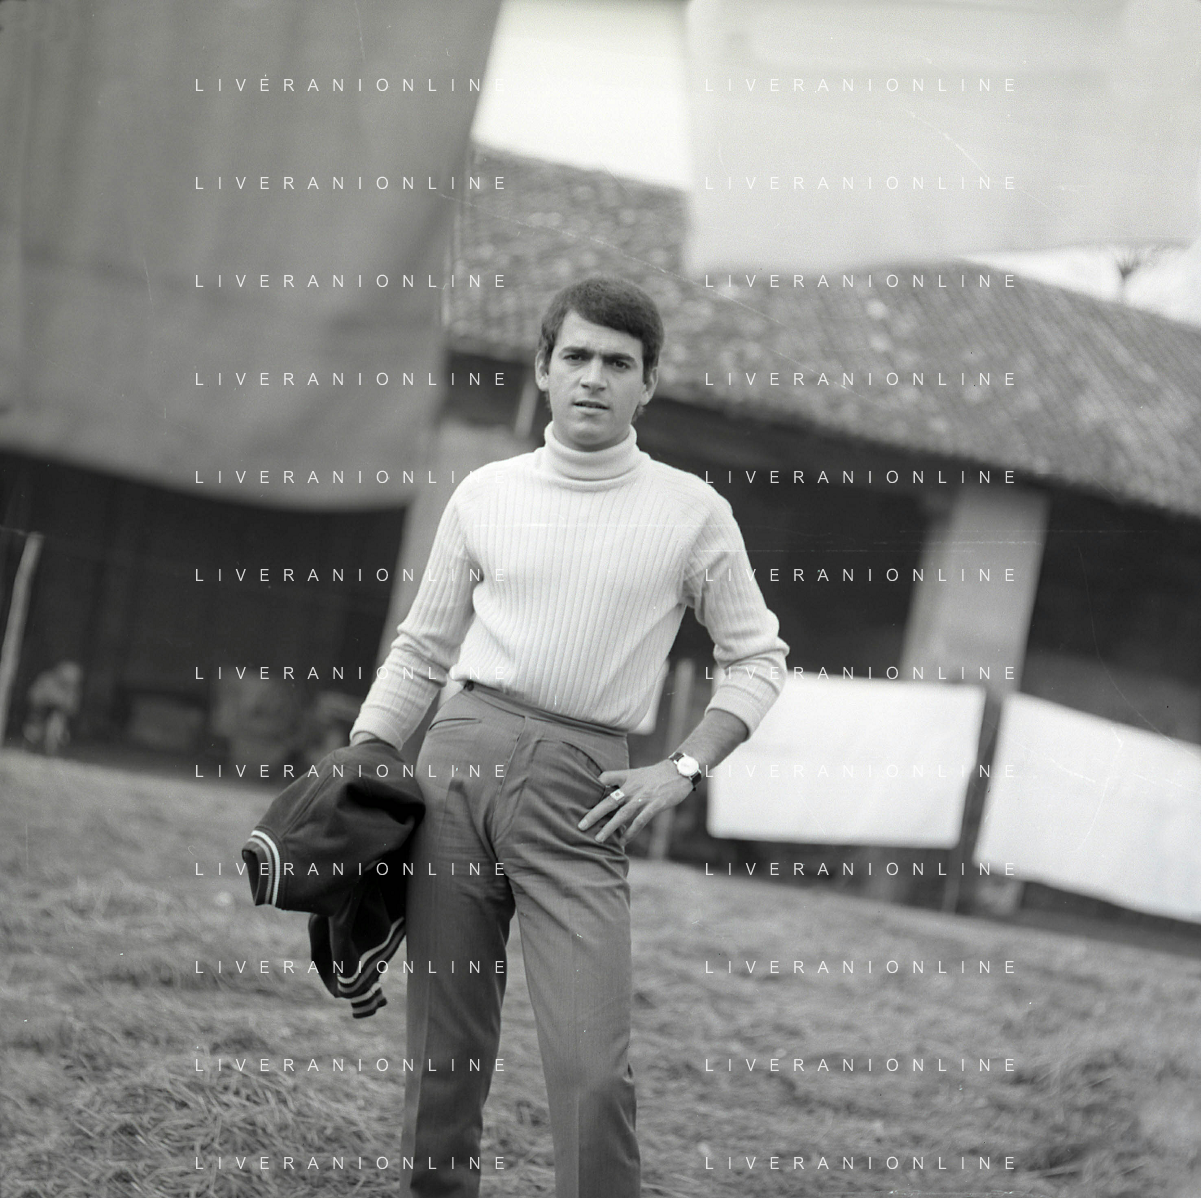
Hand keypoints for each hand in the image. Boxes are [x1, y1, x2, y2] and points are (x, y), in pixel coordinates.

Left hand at [579, 760, 693, 843]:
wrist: (679, 771)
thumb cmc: (655, 775)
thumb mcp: (636, 773)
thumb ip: (620, 779)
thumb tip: (603, 787)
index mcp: (626, 778)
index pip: (605, 779)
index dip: (594, 787)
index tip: (580, 799)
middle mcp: (632, 788)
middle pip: (609, 801)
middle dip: (595, 814)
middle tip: (581, 826)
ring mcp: (644, 797)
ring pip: (623, 814)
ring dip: (610, 827)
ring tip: (599, 839)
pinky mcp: (655, 805)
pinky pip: (640, 820)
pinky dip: (631, 831)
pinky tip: (623, 841)